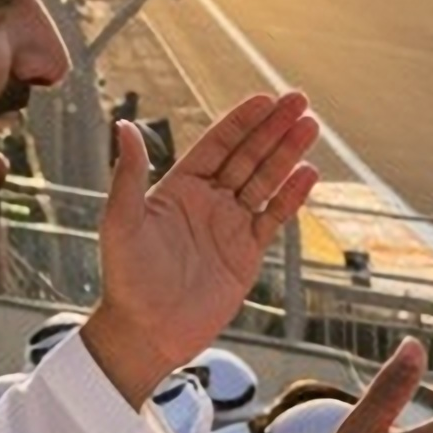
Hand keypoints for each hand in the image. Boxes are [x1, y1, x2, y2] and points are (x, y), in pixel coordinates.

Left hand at [81, 92, 319, 394]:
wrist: (147, 333)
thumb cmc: (126, 279)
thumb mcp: (122, 223)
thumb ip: (128, 175)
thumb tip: (124, 125)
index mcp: (179, 187)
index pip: (216, 145)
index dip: (241, 122)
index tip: (265, 99)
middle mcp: (207, 201)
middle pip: (247, 156)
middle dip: (273, 128)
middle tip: (299, 101)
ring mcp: (229, 226)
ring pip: (265, 181)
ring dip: (287, 154)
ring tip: (310, 126)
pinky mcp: (247, 253)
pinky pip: (274, 218)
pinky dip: (292, 196)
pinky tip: (309, 173)